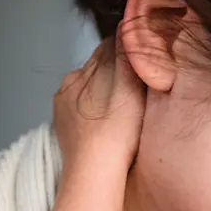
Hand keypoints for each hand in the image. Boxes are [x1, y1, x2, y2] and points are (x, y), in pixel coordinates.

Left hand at [54, 37, 145, 172]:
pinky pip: (82, 112)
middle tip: (139, 91)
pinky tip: (108, 127)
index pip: (110, 50)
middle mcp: (70, 85)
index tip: (145, 68)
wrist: (94, 174)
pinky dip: (96, 114)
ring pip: (90, 91)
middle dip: (117, 75)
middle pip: (99, 70)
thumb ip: (126, 58)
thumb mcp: (129, 89)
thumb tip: (126, 35)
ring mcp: (64, 108)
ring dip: (106, 96)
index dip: (130, 56)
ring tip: (125, 112)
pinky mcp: (65, 128)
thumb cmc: (116, 135)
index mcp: (85, 72)